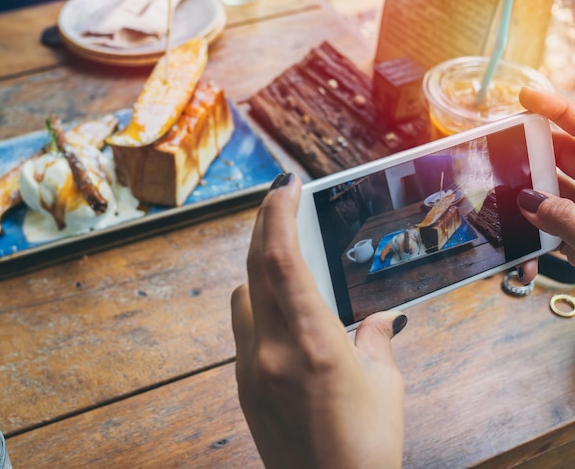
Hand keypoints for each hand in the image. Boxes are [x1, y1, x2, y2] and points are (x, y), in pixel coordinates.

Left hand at [231, 173, 406, 468]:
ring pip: (242, 296)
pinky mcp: (244, 386)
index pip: (280, 258)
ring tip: (286, 263)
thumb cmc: (365, 446)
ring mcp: (251, 368)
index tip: (285, 185)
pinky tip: (284, 317)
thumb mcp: (385, 386)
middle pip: (253, 267)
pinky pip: (244, 329)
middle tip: (281, 200)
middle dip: (264, 225)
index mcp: (312, 342)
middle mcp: (271, 350)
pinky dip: (259, 307)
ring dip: (259, 270)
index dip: (277, 214)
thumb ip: (377, 341)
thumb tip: (380, 320)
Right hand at [517, 88, 574, 266]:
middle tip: (502, 165)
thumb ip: (561, 216)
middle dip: (532, 164)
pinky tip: (532, 260)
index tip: (525, 98)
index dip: (556, 107)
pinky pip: (564, 233)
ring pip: (561, 199)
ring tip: (508, 218)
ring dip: (534, 212)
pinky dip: (547, 245)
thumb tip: (527, 200)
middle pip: (567, 159)